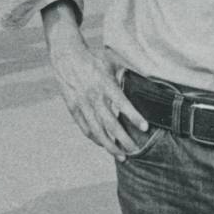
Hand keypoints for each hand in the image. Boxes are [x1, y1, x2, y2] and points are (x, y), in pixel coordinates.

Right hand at [50, 35, 150, 159]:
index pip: (122, 103)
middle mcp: (94, 96)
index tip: (145, 127)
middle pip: (110, 123)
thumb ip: (127, 74)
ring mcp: (82, 104)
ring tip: (121, 156)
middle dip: (124, 139)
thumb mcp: (112, 62)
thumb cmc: (93, 59)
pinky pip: (85, 128)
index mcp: (105, 84)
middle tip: (135, 150)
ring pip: (97, 130)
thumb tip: (147, 80)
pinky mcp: (73, 108)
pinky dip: (95, 138)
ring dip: (109, 145)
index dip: (134, 116)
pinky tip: (104, 145)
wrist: (66, 57)